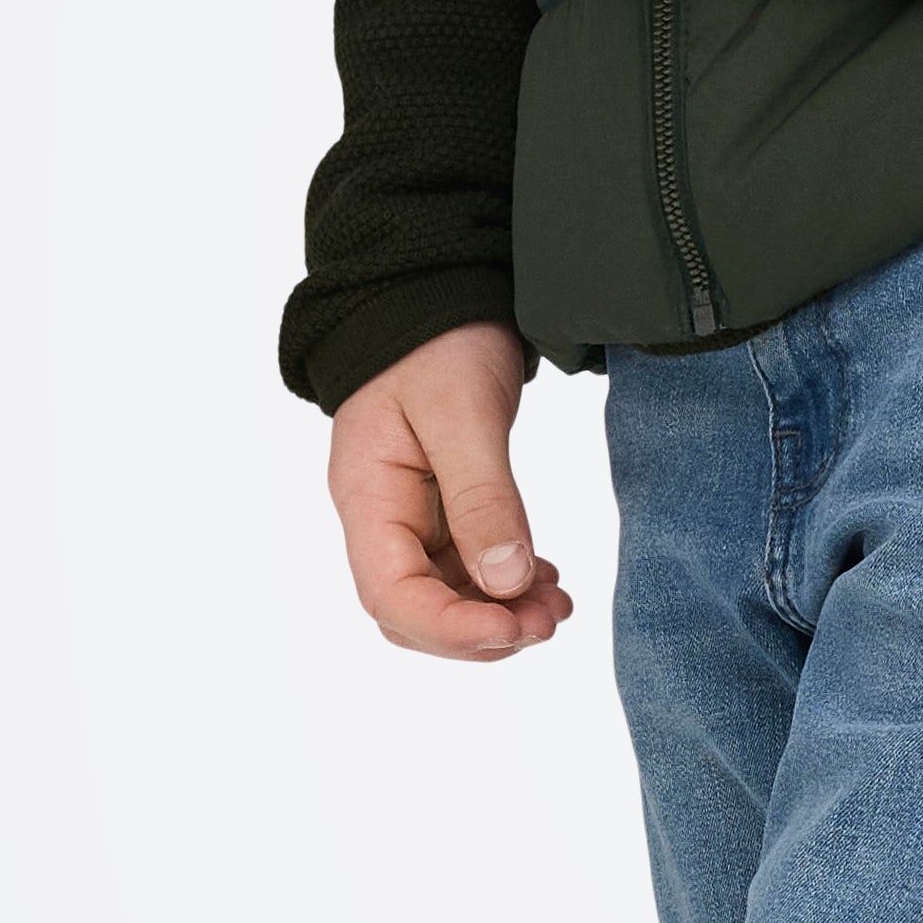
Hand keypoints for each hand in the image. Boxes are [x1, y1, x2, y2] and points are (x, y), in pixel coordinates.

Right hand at [325, 319, 573, 661]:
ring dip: (499, 614)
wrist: (434, 291)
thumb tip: (506, 583)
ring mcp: (409, 517)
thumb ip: (484, 499)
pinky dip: (504, 585)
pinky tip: (542, 579)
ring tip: (556, 604)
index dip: (451, 629)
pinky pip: (465, 569)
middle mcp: (380, 518)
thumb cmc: (437, 340)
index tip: (514, 628)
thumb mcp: (462, 413)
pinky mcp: (441, 508)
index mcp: (367, 497)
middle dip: (481, 631)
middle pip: (413, 612)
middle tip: (549, 619)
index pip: (392, 596)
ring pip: (443, 598)